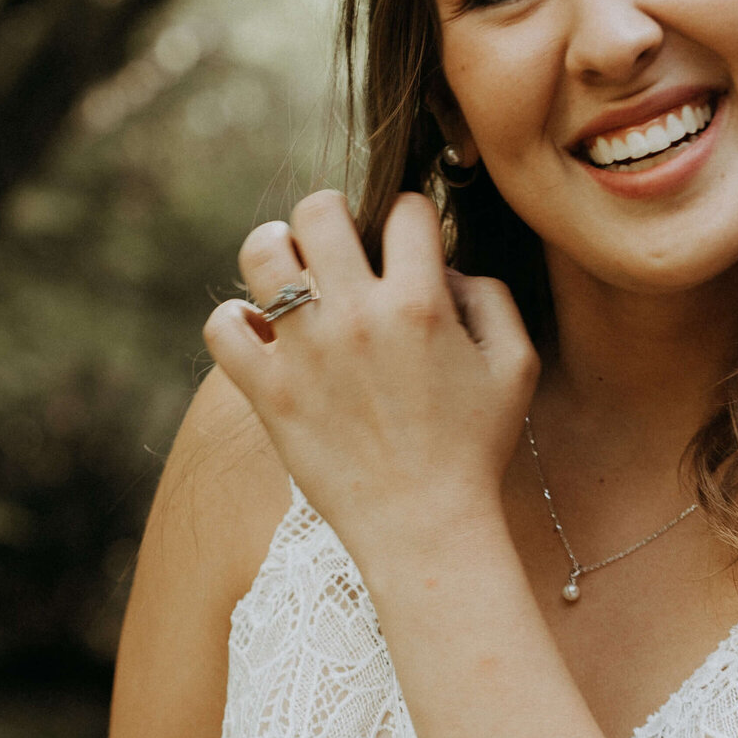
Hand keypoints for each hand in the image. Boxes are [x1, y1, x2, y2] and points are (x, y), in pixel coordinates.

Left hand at [203, 189, 536, 568]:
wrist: (425, 528)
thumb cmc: (475, 450)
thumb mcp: (515, 367)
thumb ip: (491, 298)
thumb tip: (445, 268)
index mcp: (420, 304)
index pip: (405, 209)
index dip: (411, 218)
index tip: (409, 245)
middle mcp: (357, 317)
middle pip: (318, 211)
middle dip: (331, 215)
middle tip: (338, 246)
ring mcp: (306, 353)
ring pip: (261, 252)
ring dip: (274, 250)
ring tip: (290, 272)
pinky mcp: (269, 393)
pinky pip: (222, 327)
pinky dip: (234, 321)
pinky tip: (259, 333)